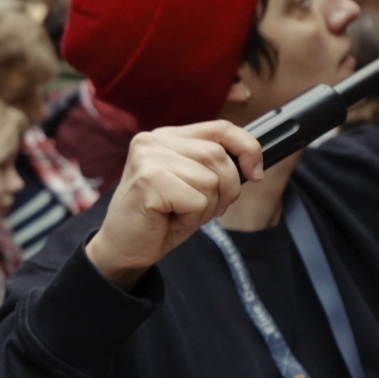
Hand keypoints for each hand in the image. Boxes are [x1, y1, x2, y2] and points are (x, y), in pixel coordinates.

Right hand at [84, 121, 263, 288]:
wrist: (123, 249)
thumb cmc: (159, 219)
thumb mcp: (193, 185)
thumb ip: (214, 166)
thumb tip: (253, 163)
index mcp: (166, 136)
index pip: (221, 128)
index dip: (248, 148)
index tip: (255, 173)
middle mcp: (153, 140)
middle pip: (219, 156)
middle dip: (225, 190)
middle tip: (201, 209)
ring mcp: (148, 158)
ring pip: (211, 180)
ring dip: (205, 207)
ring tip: (179, 214)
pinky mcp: (148, 180)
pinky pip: (197, 201)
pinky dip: (192, 218)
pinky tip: (169, 220)